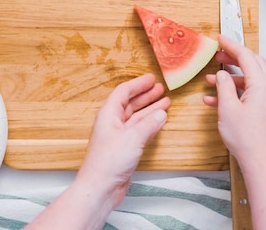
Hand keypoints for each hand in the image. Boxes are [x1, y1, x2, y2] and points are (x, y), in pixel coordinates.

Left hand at [77, 73, 170, 207]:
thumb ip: (149, 124)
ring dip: (150, 110)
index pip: (123, 92)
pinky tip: (159, 121)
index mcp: (108, 115)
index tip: (151, 79)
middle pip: (130, 103)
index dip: (138, 84)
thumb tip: (161, 114)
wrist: (101, 187)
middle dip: (145, 95)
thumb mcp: (133, 138)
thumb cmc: (109, 162)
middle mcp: (112, 123)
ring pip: (136, 117)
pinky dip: (149, 125)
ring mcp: (118, 136)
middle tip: (160, 89)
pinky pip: (139, 131)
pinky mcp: (124, 149)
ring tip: (164, 103)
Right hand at [203, 35, 265, 165]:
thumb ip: (224, 88)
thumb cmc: (247, 138)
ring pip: (248, 79)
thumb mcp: (228, 109)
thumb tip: (222, 75)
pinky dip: (232, 92)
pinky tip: (214, 100)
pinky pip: (247, 93)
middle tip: (217, 56)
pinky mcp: (263, 110)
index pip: (246, 57)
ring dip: (230, 77)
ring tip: (211, 80)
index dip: (232, 45)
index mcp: (261, 85)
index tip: (220, 39)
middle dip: (233, 58)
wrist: (260, 161)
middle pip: (252, 64)